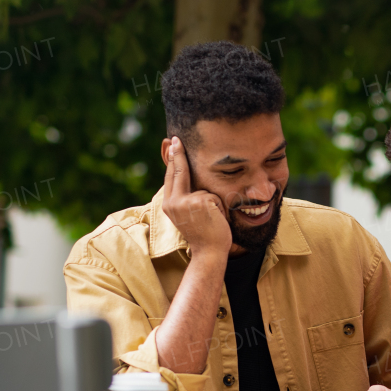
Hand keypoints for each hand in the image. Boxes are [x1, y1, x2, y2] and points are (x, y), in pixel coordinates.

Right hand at [161, 137, 230, 256]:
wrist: (209, 252)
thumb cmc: (204, 235)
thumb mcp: (190, 214)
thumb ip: (187, 197)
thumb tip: (188, 177)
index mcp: (169, 205)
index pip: (171, 177)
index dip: (172, 160)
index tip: (171, 144)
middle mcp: (173, 202)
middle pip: (178, 171)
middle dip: (177, 153)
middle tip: (176, 138)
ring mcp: (185, 201)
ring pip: (204, 188)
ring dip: (214, 202)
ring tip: (212, 218)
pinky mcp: (199, 201)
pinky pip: (214, 196)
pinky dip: (220, 207)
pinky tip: (217, 219)